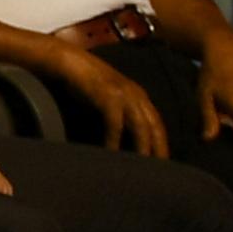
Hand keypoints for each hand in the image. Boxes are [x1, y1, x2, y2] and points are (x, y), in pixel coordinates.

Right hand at [51, 47, 168, 157]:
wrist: (69, 61)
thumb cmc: (87, 83)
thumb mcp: (111, 97)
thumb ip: (121, 113)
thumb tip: (124, 138)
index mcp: (139, 96)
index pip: (157, 124)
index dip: (162, 143)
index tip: (162, 163)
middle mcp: (137, 95)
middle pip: (155, 126)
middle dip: (159, 149)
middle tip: (160, 170)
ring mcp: (124, 94)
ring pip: (141, 126)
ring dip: (143, 147)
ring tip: (142, 167)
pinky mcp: (108, 96)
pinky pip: (115, 122)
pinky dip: (114, 139)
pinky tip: (111, 152)